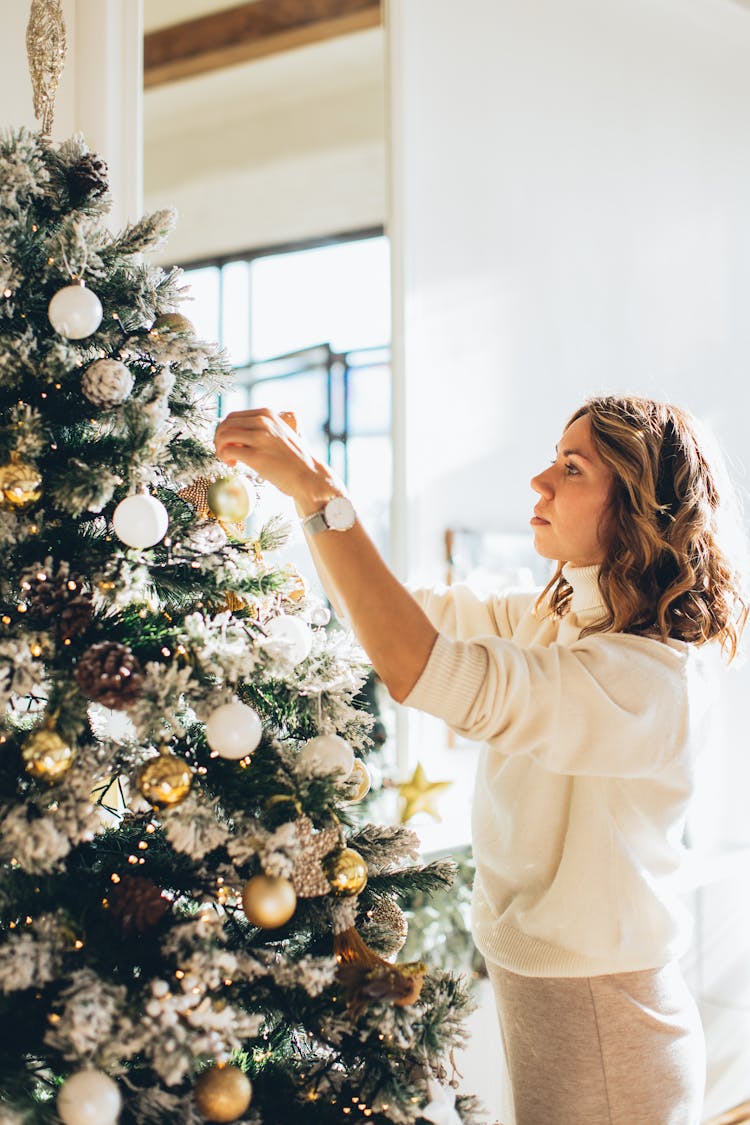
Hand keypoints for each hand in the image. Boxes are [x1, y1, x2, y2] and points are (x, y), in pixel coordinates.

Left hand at [214, 408, 337, 510]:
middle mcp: (263, 422)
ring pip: (223, 435)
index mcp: (267, 414)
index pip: (233, 416)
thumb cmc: (294, 458)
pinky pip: (228, 450)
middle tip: (225, 452)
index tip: (230, 443)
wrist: (309, 475)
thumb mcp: (279, 432)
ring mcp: (260, 438)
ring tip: (229, 459)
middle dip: (219, 439)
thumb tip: (234, 431)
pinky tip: (234, 464)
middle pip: (225, 424)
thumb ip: (261, 427)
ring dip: (220, 448)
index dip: (226, 430)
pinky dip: (225, 457)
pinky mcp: (256, 456)